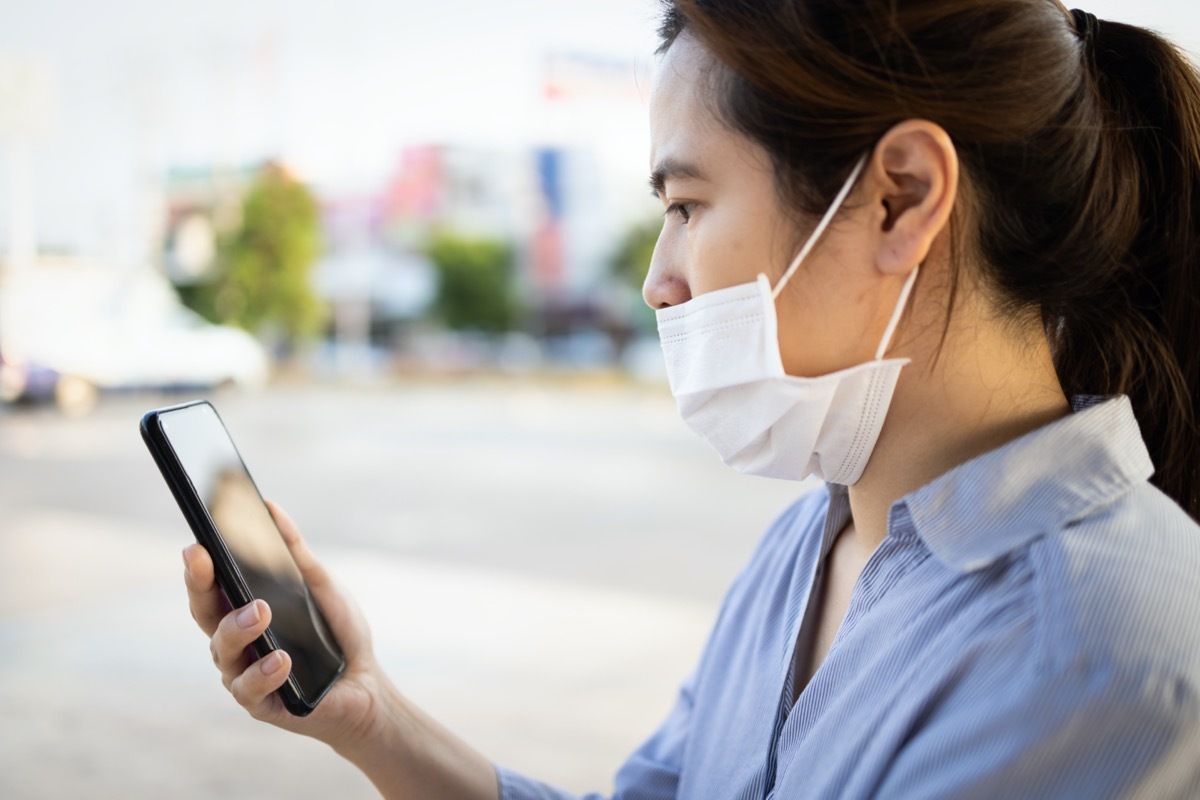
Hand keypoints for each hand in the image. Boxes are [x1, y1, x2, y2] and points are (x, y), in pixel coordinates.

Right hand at [182, 501, 386, 753]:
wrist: (366, 682)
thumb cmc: (336, 632)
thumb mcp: (320, 584)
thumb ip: (294, 551)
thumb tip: (270, 507)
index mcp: (242, 612)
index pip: (210, 588)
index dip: (198, 567)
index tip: (195, 544)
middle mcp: (235, 643)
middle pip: (205, 615)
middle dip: (199, 587)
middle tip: (206, 562)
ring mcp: (244, 674)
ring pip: (223, 652)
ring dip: (237, 628)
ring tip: (260, 611)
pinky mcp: (264, 704)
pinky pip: (251, 690)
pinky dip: (264, 672)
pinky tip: (280, 659)